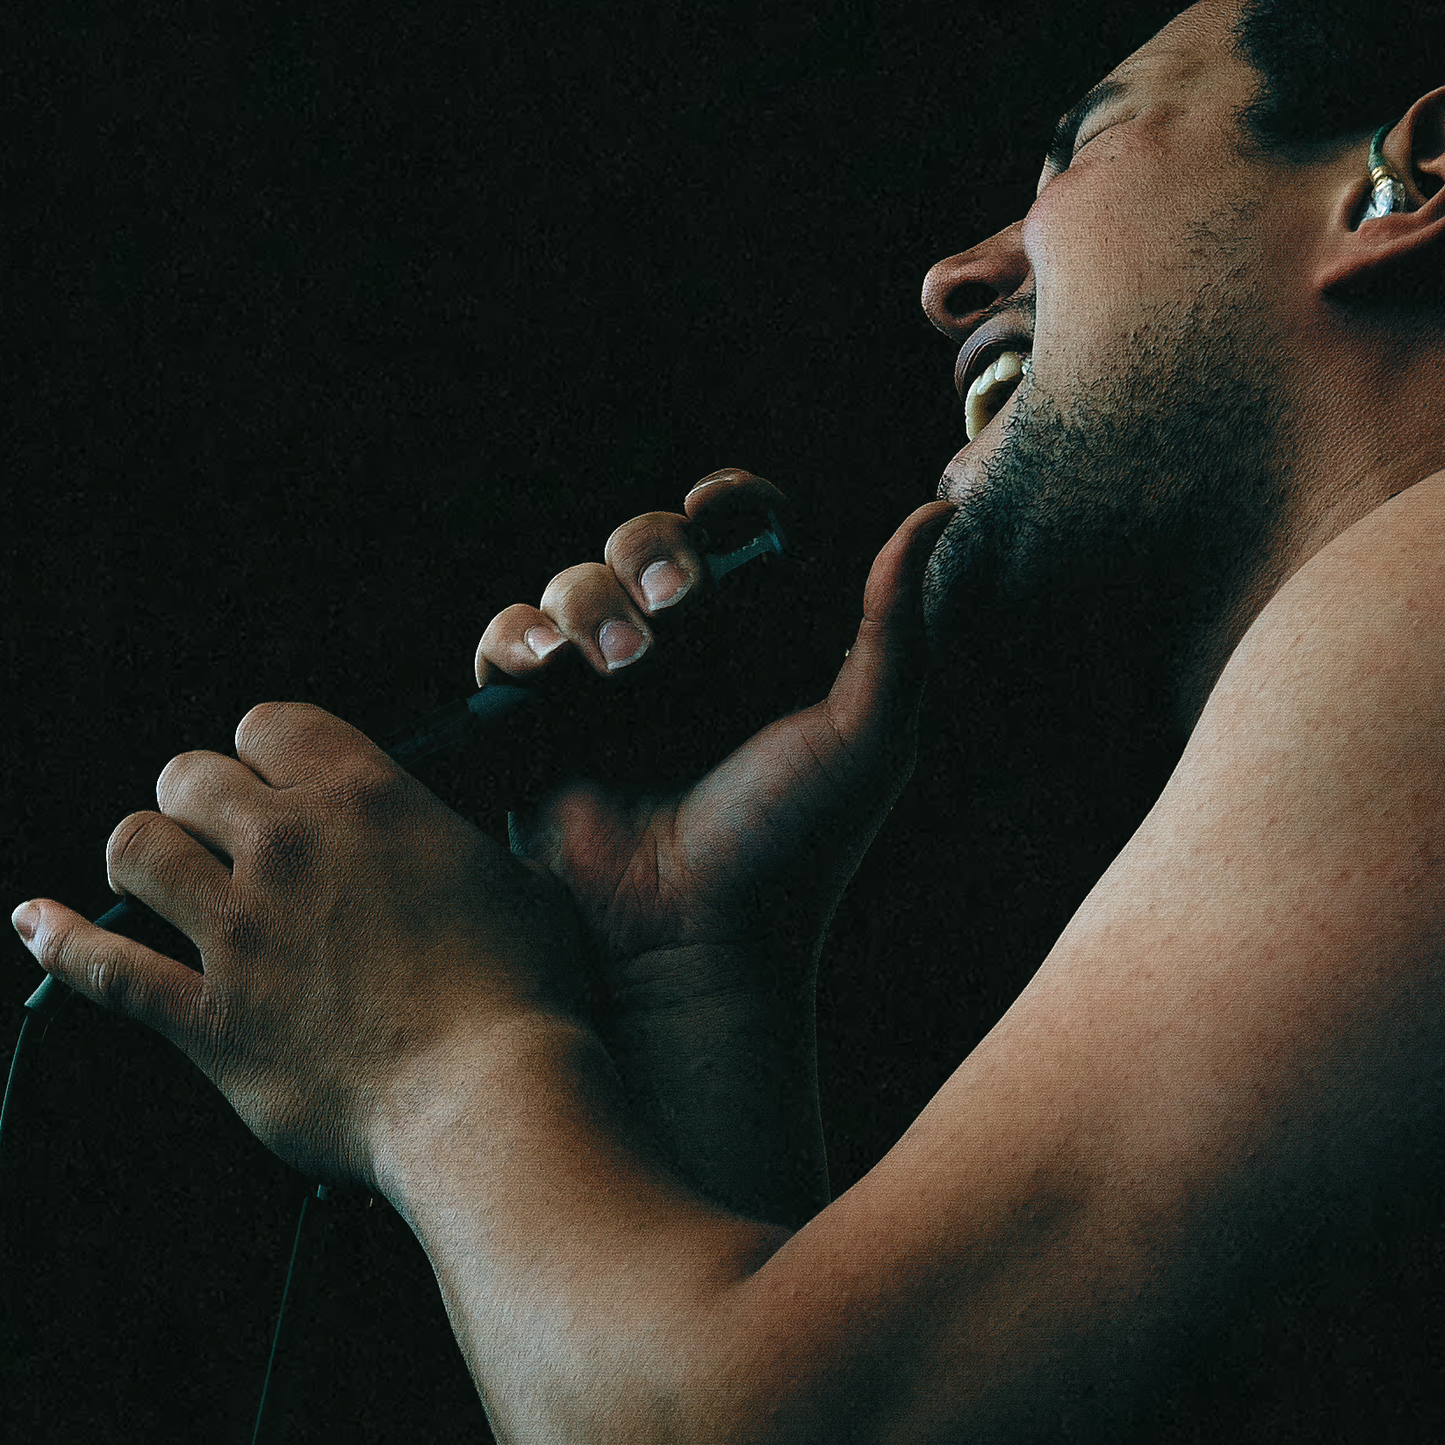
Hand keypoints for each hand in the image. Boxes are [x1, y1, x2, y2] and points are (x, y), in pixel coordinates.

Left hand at [12, 704, 597, 1180]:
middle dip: (198, 801)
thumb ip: (461, 849)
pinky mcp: (205, 1019)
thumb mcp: (518, 884)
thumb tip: (452, 850)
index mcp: (364, 799)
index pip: (270, 725)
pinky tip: (35, 924)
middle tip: (215, 836)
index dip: (267, 752)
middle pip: (190, 778)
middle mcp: (286, 850)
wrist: (488, 1104)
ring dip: (141, 856)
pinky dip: (60, 941)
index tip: (276, 782)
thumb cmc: (524, 1002)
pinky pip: (104, 968)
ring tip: (153, 875)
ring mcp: (236, 934)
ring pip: (136, 851)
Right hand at [473, 470, 952, 995]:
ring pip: (576, 582)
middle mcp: (681, 655)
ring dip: (595, 605)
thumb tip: (936, 512)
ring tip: (626, 669)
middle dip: (655, 552)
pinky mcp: (536, 724)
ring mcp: (603, 687)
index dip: (726, 502)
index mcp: (759, 643)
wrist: (694, 941)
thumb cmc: (794, 847)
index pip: (735, 533)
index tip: (720, 507)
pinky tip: (555, 673)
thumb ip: (896, 624)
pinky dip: (522, 640)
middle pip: (646, 539)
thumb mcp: (869, 733)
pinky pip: (508, 641)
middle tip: (681, 609)